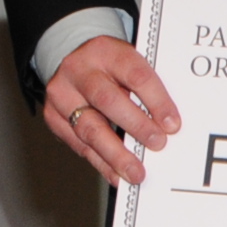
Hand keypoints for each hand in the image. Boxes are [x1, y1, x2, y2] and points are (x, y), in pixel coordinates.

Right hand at [47, 35, 178, 186]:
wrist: (69, 57)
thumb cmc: (110, 66)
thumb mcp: (128, 62)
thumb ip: (146, 86)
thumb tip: (170, 123)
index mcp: (107, 51)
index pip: (135, 74)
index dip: (156, 100)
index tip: (173, 123)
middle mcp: (80, 70)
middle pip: (107, 100)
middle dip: (136, 125)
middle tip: (158, 144)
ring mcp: (62, 94)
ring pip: (89, 127)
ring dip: (115, 154)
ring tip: (136, 172)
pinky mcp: (53, 116)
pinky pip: (78, 144)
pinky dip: (101, 162)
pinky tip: (116, 174)